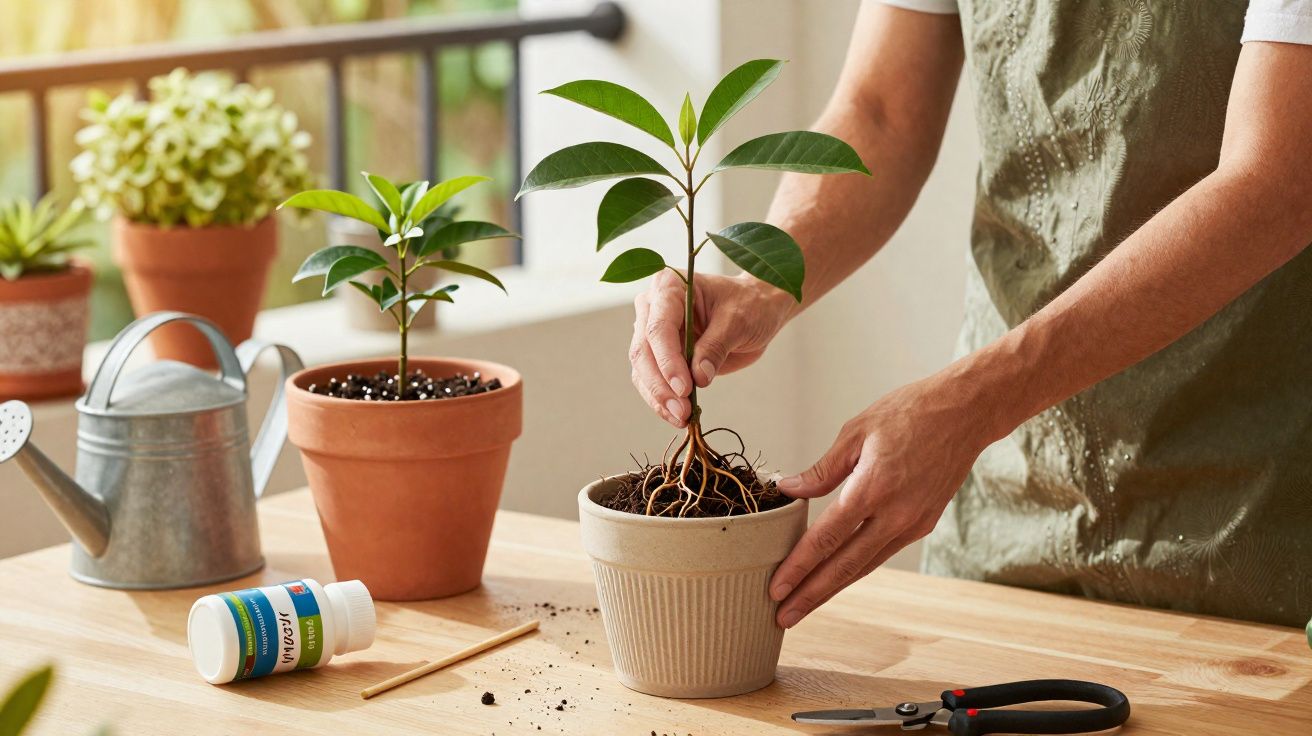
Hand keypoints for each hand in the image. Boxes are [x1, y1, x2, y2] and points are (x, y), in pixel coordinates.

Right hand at [630, 270, 795, 426]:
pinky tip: (678, 416)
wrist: (757, 309)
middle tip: (682, 410)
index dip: (668, 361)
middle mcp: (653, 307)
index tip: (684, 388)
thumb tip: (698, 378)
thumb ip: (715, 347)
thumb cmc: (750, 305)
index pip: (658, 328)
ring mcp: (652, 331)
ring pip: (642, 370)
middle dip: (661, 385)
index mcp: (669, 287)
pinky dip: (662, 400)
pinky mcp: (660, 354)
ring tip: (682, 418)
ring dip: (659, 398)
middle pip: (644, 351)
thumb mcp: (738, 321)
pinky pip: (651, 380)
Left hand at [768, 374, 995, 627]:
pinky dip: (856, 568)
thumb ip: (822, 470)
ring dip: (831, 588)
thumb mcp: (856, 432)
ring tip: (803, 605)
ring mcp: (912, 523)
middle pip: (844, 566)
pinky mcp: (923, 524)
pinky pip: (882, 553)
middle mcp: (894, 514)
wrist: (966, 413)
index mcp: (872, 489)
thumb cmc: (910, 412)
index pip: (826, 539)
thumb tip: (788, 489)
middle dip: (810, 594)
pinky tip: (836, 577)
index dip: (798, 567)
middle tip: (782, 617)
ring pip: (864, 565)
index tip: (776, 587)